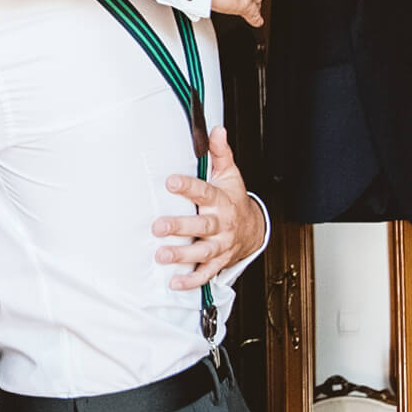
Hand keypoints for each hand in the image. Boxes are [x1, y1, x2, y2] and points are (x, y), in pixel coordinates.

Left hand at [152, 126, 266, 289]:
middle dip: (180, 227)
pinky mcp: (218, 262)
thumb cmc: (233, 199)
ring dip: (182, 255)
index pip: (205, 192)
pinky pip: (205, 274)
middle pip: (202, 226)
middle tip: (158, 227)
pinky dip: (191, 281)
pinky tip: (174, 282)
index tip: (170, 182)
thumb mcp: (230, 175)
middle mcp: (221, 225)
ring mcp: (220, 246)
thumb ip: (220, 154)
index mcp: (222, 201)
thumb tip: (216, 130)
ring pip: (202, 252)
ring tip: (161, 255)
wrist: (253, 230)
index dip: (188, 187)